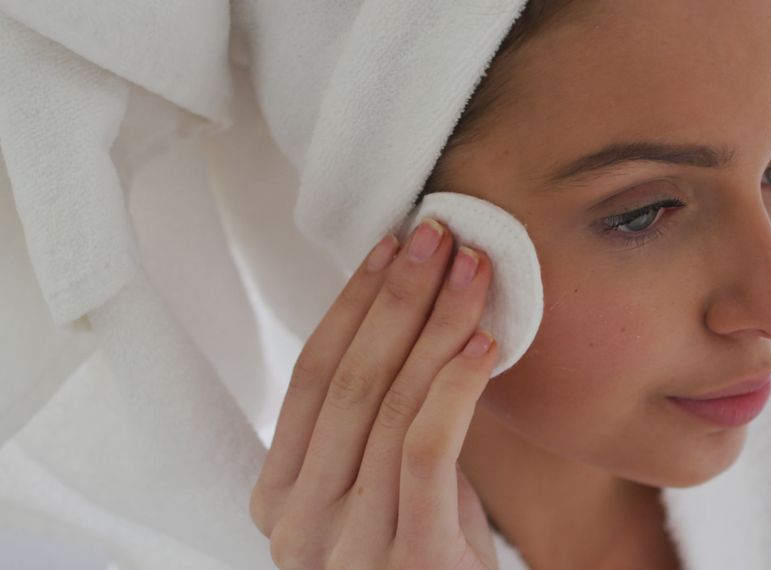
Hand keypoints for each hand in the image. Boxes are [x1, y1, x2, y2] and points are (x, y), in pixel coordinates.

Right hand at [249, 217, 500, 569]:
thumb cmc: (426, 564)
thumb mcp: (387, 492)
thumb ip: (384, 427)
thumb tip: (422, 324)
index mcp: (279, 497)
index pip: (312, 376)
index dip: (352, 304)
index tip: (392, 246)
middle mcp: (295, 521)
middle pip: (350, 380)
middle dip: (398, 297)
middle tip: (440, 236)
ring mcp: (344, 545)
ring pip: (390, 406)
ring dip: (437, 325)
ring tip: (475, 272)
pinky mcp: (406, 559)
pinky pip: (426, 450)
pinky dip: (455, 387)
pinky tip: (485, 344)